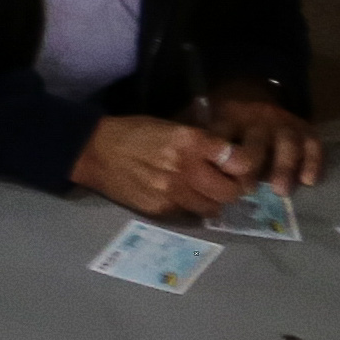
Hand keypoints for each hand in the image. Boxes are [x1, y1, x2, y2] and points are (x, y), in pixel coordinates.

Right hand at [74, 114, 253, 220]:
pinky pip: (188, 214)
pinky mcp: (159, 210)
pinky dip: (189, 207)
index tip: (242, 167)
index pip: (239, 161)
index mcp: (190, 141)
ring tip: (203, 192)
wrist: (94, 152)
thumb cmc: (135, 132)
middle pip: (230, 191)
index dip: (245, 166)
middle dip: (233, 189)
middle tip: (227, 184)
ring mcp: (172, 193)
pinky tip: (179, 196)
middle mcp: (185, 169)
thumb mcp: (172, 126)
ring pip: (212, 208)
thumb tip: (231, 156)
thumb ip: (202, 143)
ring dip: (213, 201)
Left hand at [194, 91, 326, 190]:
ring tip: (280, 191)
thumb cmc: (227, 129)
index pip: (222, 137)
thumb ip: (200, 153)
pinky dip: (313, 162)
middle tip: (248, 190)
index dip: (221, 160)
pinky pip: (313, 143)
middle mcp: (256, 118)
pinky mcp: (305, 129)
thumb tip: (187, 189)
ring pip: (286, 141)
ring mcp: (282, 123)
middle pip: (256, 139)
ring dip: (284, 167)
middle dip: (252, 164)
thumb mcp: (207, 132)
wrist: (258, 95)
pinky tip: (308, 182)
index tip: (219, 182)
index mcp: (227, 118)